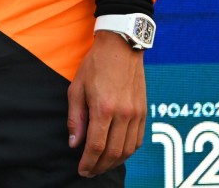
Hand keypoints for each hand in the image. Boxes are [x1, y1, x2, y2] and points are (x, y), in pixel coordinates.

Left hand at [67, 31, 146, 176]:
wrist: (121, 47)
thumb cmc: (95, 65)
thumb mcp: (76, 88)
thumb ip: (75, 118)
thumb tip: (74, 144)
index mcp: (104, 108)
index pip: (96, 146)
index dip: (88, 162)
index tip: (81, 170)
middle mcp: (124, 114)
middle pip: (114, 153)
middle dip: (100, 167)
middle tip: (89, 172)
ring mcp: (137, 114)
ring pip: (128, 150)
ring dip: (114, 163)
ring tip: (101, 166)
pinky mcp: (145, 112)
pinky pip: (138, 140)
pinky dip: (128, 152)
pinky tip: (117, 154)